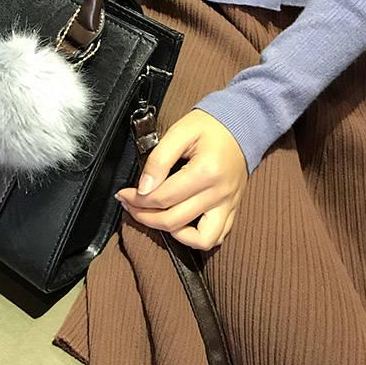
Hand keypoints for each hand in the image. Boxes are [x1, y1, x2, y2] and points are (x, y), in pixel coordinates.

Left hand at [115, 109, 247, 249]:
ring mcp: (228, 205)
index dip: (137, 199)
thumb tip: (143, 188)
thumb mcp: (180, 132)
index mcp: (206, 171)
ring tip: (154, 218)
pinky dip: (194, 238)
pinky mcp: (232, 210)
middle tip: (130, 205)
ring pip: (199, 239)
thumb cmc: (209, 126)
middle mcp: (219, 193)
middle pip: (174, 220)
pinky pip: (216, 238)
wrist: (241, 125)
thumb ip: (159, 159)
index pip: (163, 197)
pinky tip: (178, 224)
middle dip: (144, 216)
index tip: (123, 193)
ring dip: (170, 232)